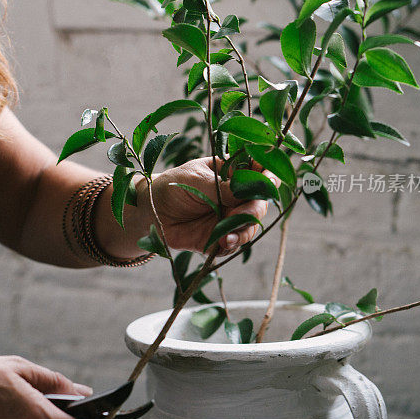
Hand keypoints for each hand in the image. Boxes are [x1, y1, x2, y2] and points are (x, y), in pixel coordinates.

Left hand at [140, 157, 278, 253]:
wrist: (150, 210)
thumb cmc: (173, 186)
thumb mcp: (196, 180)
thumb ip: (221, 188)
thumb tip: (246, 191)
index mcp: (233, 175)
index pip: (260, 174)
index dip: (269, 177)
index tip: (268, 181)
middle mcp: (236, 198)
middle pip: (260, 203)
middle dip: (254, 210)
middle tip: (237, 214)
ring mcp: (229, 218)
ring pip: (251, 226)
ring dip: (244, 231)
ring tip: (227, 234)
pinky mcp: (219, 238)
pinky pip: (234, 244)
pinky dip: (232, 244)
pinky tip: (222, 243)